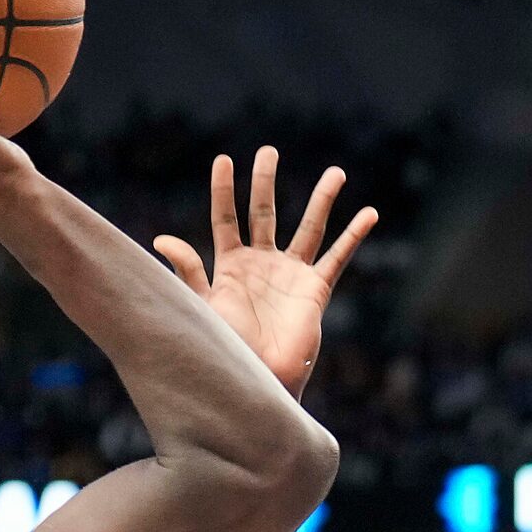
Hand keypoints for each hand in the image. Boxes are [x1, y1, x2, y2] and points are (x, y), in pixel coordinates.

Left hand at [153, 148, 376, 398]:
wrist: (259, 380)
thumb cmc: (227, 349)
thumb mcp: (203, 306)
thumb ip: (188, 272)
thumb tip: (162, 238)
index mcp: (231, 265)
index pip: (226, 218)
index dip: (224, 190)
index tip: (224, 160)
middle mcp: (262, 264)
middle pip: (264, 213)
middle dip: (265, 182)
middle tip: (268, 151)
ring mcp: (291, 275)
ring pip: (309, 228)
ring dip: (322, 200)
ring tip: (336, 173)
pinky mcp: (316, 289)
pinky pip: (338, 257)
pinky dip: (354, 236)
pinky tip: (369, 213)